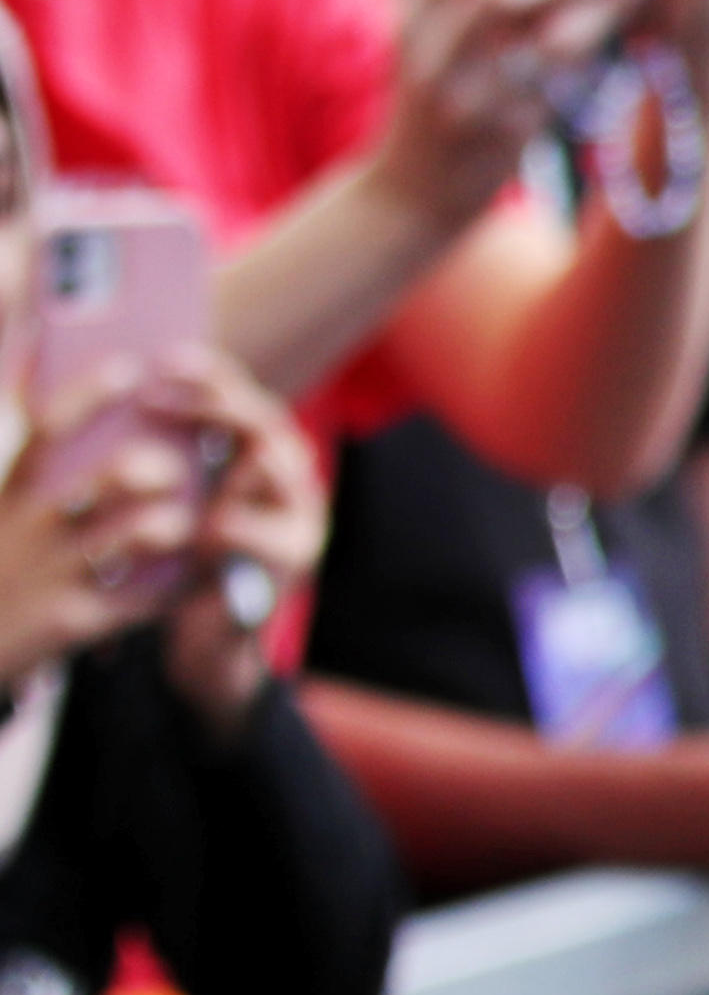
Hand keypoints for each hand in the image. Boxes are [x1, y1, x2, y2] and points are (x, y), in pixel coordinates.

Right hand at [0, 373, 199, 675]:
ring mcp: (59, 573)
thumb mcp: (2, 510)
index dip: (91, 392)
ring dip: (177, 519)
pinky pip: (149, 594)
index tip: (131, 366)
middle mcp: (37, 527)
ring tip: (183, 522)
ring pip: (143, 530)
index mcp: (15, 493)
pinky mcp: (78, 620)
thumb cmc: (1, 564)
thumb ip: (40, 462)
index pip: (51, 428)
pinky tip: (198, 571)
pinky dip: (181, 581)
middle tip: (173, 465)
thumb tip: (74, 384)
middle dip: (157, 462)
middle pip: (112, 475)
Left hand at [136, 354, 315, 735]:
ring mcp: (299, 517)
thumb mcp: (178, 499)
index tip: (165, 355)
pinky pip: (256, 532)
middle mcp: (291, 478)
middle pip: (265, 420)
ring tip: (166, 456)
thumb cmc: (180, 562)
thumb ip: (172, 455)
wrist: (203, 639)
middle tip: (156, 396)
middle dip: (213, 402)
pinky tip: (192, 527)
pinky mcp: (290, 562)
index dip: (211, 372)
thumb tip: (124, 395)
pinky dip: (224, 526)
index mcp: (260, 456)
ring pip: (276, 464)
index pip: (245, 394)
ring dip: (222, 454)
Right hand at [377, 0, 635, 225]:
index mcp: (413, 8)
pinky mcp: (505, 131)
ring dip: (598, 6)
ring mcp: (468, 94)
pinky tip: (634, 28)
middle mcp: (430, 47)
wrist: (414, 189)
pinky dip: (601, 52)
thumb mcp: (430, 25)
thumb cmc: (437, 87)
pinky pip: (565, 85)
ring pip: (544, 42)